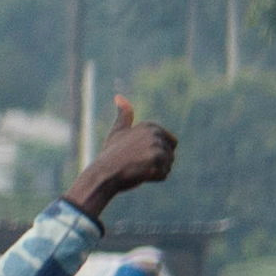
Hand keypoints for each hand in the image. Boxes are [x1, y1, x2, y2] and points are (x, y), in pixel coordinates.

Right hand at [63, 96, 175, 214]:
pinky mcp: (156, 164)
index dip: (156, 151)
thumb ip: (124, 115)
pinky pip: (163, 175)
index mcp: (150, 126)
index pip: (172, 143)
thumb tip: (119, 96)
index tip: (139, 151)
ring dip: (155, 170)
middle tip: (138, 161)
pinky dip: (153, 178)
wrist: (104, 173)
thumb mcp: (118, 131)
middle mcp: (155, 135)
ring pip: (168, 165)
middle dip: (158, 162)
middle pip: (171, 155)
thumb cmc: (111, 154)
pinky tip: (139, 174)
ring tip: (137, 167)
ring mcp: (156, 149)